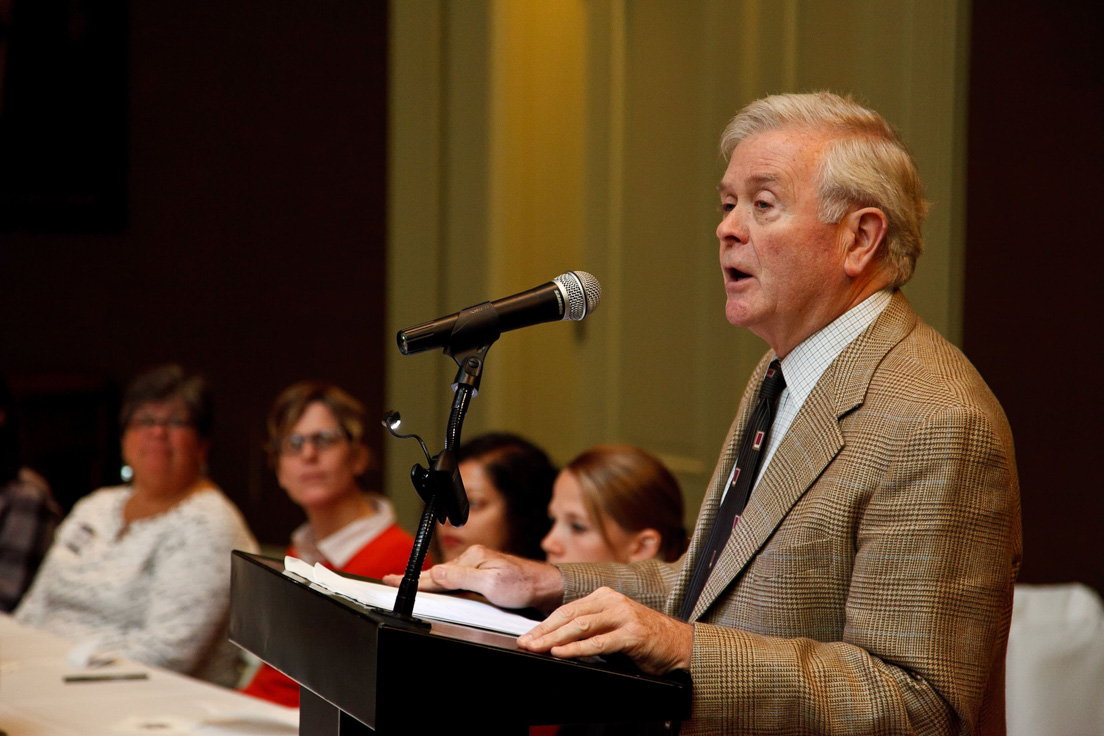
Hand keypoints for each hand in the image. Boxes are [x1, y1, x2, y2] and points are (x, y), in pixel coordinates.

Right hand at [381, 545, 564, 611]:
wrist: (546, 588)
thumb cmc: (524, 584)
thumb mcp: (491, 583)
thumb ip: (462, 578)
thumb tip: (435, 573)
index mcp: (472, 557)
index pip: (436, 573)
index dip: (412, 579)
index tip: (390, 580)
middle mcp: (473, 560)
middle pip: (437, 574)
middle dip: (415, 579)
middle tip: (389, 582)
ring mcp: (478, 569)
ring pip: (446, 578)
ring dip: (429, 582)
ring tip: (406, 584)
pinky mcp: (484, 578)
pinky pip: (457, 582)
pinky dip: (443, 585)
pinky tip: (437, 586)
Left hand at [516, 587, 692, 675]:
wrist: (680, 644)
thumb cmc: (645, 638)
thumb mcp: (613, 627)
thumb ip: (590, 628)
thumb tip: (557, 639)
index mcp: (605, 597)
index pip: (567, 610)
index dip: (544, 624)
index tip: (527, 637)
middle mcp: (612, 601)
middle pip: (570, 615)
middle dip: (544, 631)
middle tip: (526, 643)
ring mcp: (623, 616)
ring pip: (581, 626)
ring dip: (555, 638)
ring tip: (538, 647)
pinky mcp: (632, 634)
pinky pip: (599, 642)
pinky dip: (577, 648)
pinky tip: (562, 653)